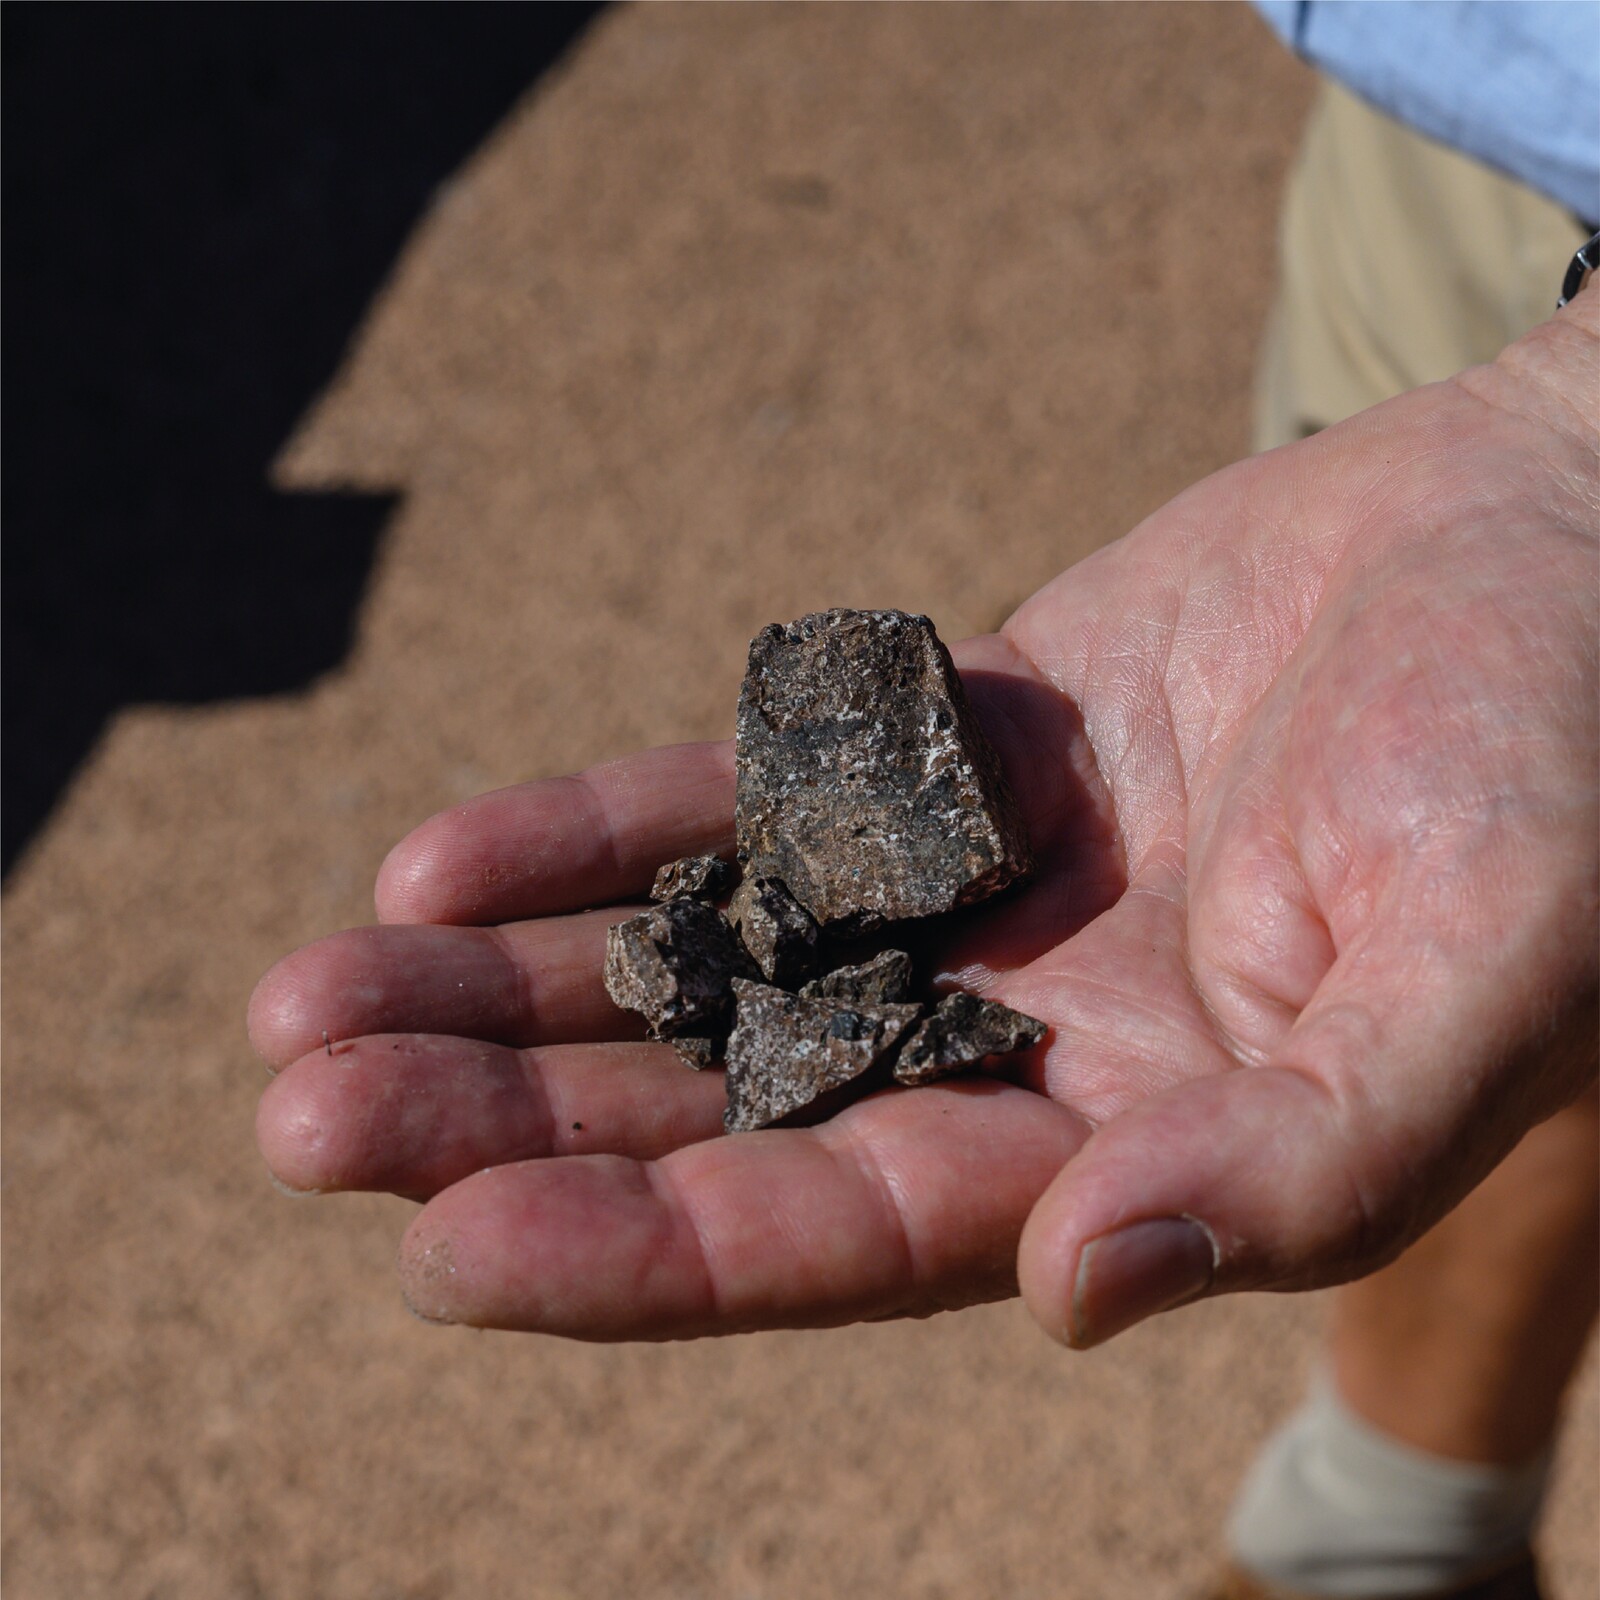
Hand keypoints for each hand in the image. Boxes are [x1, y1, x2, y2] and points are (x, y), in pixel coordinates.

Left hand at [250, 295, 1597, 1344]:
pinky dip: (601, 830)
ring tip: (308, 1002)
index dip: (651, 1257)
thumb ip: (1307, 1154)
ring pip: (693, 967)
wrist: (1542, 545)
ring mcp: (962, 893)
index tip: (449, 1252)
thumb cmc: (1561, 765)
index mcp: (1128, 1146)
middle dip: (512, 1127)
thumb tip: (1078, 1291)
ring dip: (503, 992)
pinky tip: (442, 861)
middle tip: (303, 1111)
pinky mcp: (937, 746)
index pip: (848, 1234)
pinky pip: (740, 800)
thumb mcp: (1481, 972)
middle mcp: (1016, 1042)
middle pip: (719, 1115)